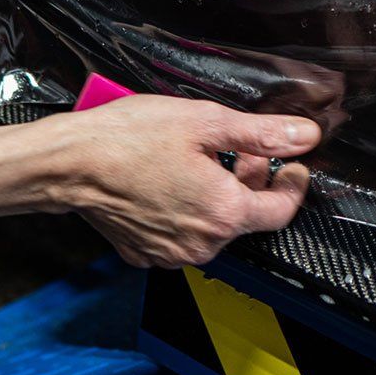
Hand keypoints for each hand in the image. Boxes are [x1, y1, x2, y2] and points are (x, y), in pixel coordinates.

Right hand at [55, 95, 317, 268]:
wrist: (70, 162)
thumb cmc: (128, 138)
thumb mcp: (203, 121)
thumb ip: (260, 133)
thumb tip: (305, 135)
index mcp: (224, 212)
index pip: (282, 209)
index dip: (293, 183)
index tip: (293, 164)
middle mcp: (202, 243)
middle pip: (246, 216)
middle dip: (251, 181)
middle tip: (241, 149)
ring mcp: (171, 253)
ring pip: (213, 225)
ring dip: (218, 195)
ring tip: (200, 158)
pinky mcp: (145, 252)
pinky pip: (180, 233)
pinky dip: (185, 209)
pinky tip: (171, 178)